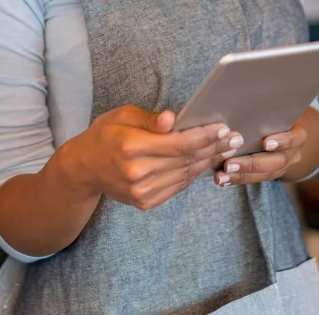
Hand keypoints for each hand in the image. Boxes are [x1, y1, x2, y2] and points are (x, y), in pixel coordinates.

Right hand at [67, 106, 240, 210]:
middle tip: (234, 138)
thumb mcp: (122, 116)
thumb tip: (173, 118)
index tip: (223, 127)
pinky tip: (205, 162)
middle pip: (186, 159)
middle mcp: (137, 172)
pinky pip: (177, 187)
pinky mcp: (145, 202)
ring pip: (185, 175)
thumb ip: (150, 119)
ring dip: (208, 161)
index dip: (204, 136)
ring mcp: (141, 191)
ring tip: (225, 149)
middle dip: (213, 147)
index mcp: (130, 146)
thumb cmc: (105, 135)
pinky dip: (193, 174)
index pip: (178, 143)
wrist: (84, 168)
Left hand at [216, 118, 307, 187]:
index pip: (294, 138)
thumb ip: (259, 109)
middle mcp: (293, 152)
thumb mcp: (271, 110)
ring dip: (241, 176)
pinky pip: (255, 180)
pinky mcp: (271, 174)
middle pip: (277, 161)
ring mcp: (283, 165)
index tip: (265, 143)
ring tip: (221, 176)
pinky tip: (222, 180)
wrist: (282, 129)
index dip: (282, 141)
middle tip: (229, 164)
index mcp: (296, 133)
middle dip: (251, 164)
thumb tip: (236, 98)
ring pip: (265, 174)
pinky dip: (238, 179)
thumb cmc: (270, 113)